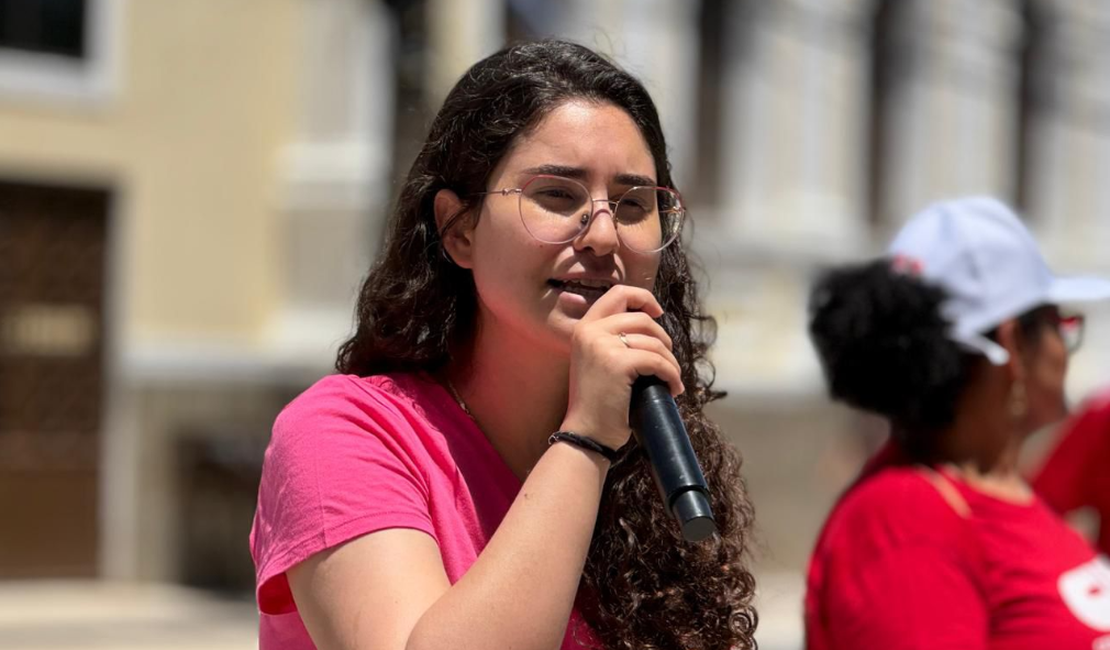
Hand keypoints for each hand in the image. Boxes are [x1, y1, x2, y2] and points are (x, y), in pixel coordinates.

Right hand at [561, 285, 684, 450]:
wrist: (586, 433)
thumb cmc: (597, 402)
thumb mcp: (598, 360)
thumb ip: (612, 339)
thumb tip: (650, 326)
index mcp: (584, 328)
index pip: (618, 293)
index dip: (643, 298)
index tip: (657, 313)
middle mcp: (590, 331)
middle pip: (642, 318)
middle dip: (663, 339)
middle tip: (666, 361)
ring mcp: (602, 345)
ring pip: (654, 342)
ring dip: (670, 362)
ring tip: (671, 380)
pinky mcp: (618, 363)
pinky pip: (657, 361)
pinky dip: (671, 375)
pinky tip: (673, 389)